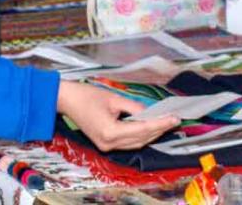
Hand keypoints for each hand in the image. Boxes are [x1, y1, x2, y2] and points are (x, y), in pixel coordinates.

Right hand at [57, 81, 178, 150]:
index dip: (160, 124)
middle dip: (159, 129)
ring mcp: (106, 146)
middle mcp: (109, 143)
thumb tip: (151, 112)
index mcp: (110, 132)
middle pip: (141, 139)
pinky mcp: (105, 144)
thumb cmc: (87, 96)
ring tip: (166, 123)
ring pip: (136, 143)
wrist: (67, 100)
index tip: (174, 118)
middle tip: (174, 120)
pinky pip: (128, 142)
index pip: (142, 129)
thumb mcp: (114, 98)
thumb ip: (134, 107)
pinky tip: (151, 127)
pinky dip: (141, 135)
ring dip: (152, 134)